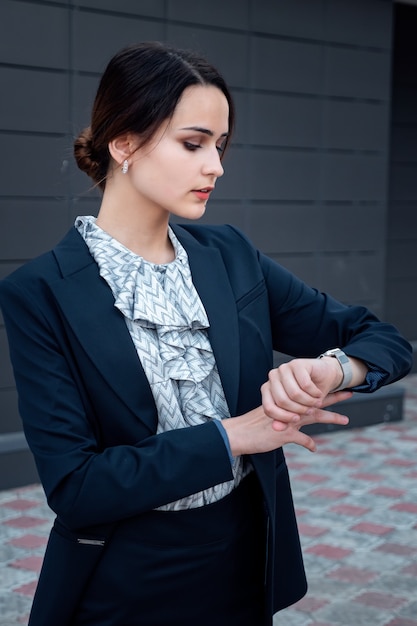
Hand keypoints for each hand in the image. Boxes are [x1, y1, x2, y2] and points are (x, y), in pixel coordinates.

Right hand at [222, 401, 349, 455]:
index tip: (335, 385)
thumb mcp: (269, 416)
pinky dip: (309, 444)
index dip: (322, 389)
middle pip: (316, 401)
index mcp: (286, 401)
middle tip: (349, 393)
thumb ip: (283, 416)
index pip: (307, 392)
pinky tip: (315, 449)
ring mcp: (288, 420)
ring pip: (314, 416)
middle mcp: (290, 408)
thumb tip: (293, 419)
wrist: (240, 433)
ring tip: (345, 419)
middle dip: (333, 397)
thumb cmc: (252, 425)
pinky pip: (302, 439)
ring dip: (330, 417)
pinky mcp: (285, 433)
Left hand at [261, 358, 353, 429]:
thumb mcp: (295, 410)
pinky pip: (305, 385)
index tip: (297, 419)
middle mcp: (273, 376)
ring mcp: (284, 368)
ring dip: (309, 402)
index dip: (283, 417)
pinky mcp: (297, 364)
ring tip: (316, 403)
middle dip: (299, 409)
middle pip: (282, 401)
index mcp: (267, 388)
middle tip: (310, 410)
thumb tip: (276, 428)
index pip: (269, 408)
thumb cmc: (307, 394)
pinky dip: (315, 393)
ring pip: (295, 393)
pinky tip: (318, 393)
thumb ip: (284, 420)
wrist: (324, 376)